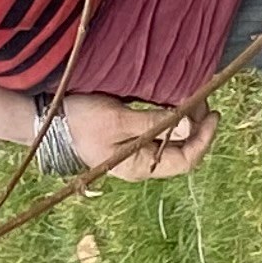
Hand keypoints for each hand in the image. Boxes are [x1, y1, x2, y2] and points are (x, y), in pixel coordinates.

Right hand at [63, 93, 212, 181]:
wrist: (48, 119)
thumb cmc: (80, 120)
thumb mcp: (117, 120)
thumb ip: (153, 122)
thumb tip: (191, 124)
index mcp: (139, 167)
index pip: (185, 160)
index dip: (204, 139)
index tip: (213, 115)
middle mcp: (142, 162)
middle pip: (181, 149)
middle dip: (197, 125)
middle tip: (204, 98)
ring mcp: (136, 149)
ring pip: (172, 138)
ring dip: (186, 119)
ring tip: (194, 95)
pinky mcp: (130, 134)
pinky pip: (160, 128)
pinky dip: (172, 115)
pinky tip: (175, 99)